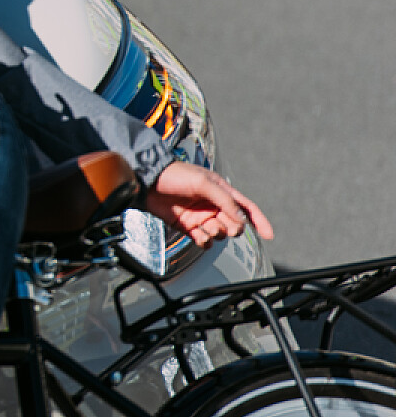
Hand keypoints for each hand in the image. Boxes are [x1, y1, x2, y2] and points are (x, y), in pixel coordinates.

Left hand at [145, 161, 274, 246]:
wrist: (147, 182)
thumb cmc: (174, 175)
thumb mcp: (203, 183)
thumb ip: (224, 200)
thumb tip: (242, 219)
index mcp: (221, 192)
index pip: (246, 208)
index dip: (259, 221)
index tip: (269, 235)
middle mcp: (213, 206)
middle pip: (235, 224)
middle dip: (232, 227)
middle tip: (220, 222)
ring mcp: (201, 217)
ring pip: (220, 234)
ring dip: (216, 233)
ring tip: (204, 226)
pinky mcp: (188, 227)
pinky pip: (204, 241)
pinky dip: (204, 241)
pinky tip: (198, 235)